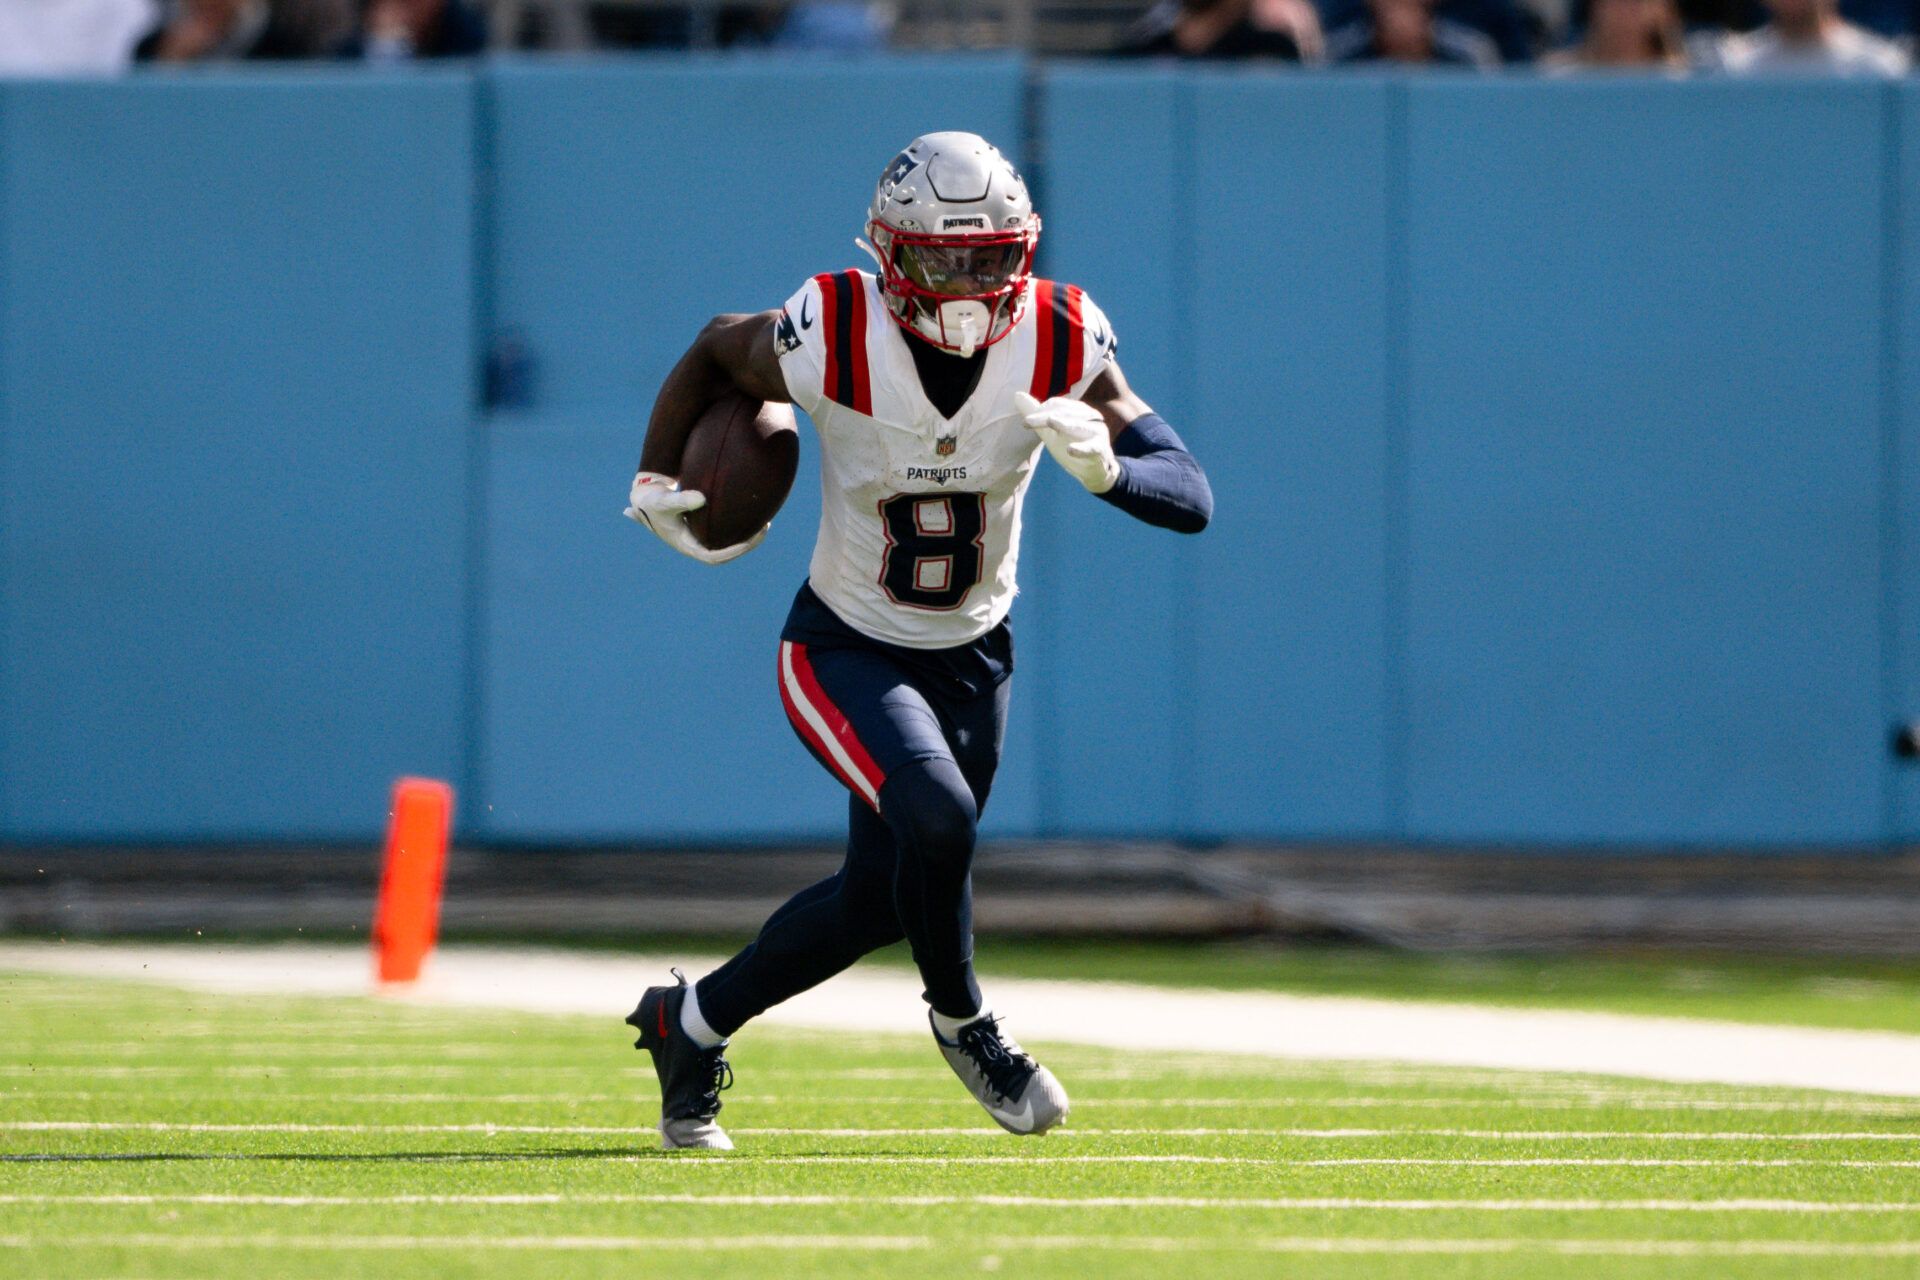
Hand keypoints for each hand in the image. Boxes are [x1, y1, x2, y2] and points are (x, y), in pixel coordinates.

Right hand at [624, 471, 765, 564]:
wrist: (644, 497)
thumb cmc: (654, 500)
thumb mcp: (665, 500)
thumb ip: (682, 499)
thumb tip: (703, 498)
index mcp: (687, 545)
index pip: (713, 557)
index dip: (732, 552)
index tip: (747, 542)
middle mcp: (695, 545)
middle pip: (725, 553)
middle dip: (746, 545)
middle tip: (764, 530)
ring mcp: (699, 538)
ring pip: (727, 544)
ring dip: (746, 538)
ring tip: (765, 524)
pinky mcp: (703, 528)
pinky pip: (725, 534)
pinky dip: (739, 530)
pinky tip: (754, 517)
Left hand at [1013, 391, 1119, 493]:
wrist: (1094, 470)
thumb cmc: (1071, 445)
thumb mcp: (1050, 431)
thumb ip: (1036, 414)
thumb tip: (1017, 395)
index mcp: (1078, 410)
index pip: (1057, 405)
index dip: (1040, 411)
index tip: (1025, 422)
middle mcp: (1089, 416)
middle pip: (1066, 412)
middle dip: (1045, 416)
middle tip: (1027, 422)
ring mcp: (1097, 432)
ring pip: (1080, 426)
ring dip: (1065, 424)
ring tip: (1051, 422)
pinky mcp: (1101, 449)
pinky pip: (1092, 448)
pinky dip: (1082, 449)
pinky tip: (1070, 450)